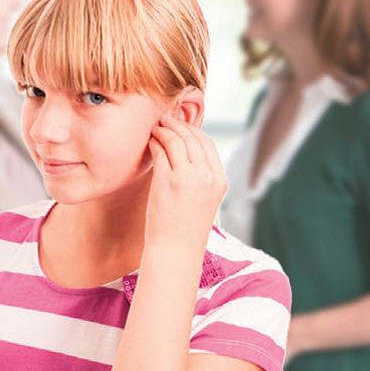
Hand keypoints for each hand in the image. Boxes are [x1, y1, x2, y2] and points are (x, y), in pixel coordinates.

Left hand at [145, 115, 226, 251]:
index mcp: (219, 180)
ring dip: (164, 130)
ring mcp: (188, 178)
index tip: (180, 126)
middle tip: (164, 120)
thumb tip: (186, 151)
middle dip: (177, 125)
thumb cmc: (186, 227)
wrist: (175, 250)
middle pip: (193, 137)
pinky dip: (154, 143)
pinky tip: (149, 142)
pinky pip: (161, 152)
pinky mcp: (168, 182)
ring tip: (155, 128)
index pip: (208, 144)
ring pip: (176, 140)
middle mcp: (207, 176)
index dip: (193, 130)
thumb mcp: (204, 199)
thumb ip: (201, 175)